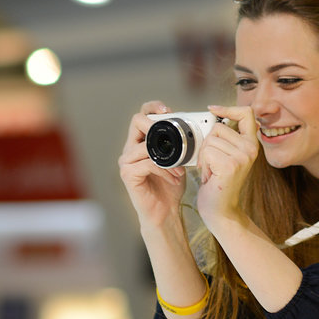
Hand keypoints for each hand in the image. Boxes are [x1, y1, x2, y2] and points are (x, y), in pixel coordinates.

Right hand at [118, 101, 189, 228]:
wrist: (166, 212)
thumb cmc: (171, 186)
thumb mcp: (178, 160)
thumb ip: (178, 144)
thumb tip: (192, 126)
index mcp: (140, 143)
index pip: (141, 116)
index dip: (152, 107)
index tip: (168, 109)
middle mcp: (129, 150)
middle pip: (136, 121)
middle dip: (156, 124)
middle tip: (174, 137)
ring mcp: (126, 162)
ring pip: (145, 145)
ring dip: (168, 157)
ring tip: (180, 170)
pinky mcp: (128, 174)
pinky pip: (147, 163)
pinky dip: (164, 170)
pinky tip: (174, 178)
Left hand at [194, 104, 259, 228]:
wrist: (220, 210)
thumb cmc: (219, 183)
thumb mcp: (226, 155)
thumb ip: (227, 137)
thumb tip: (217, 114)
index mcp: (251, 144)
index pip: (246, 113)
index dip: (228, 108)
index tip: (212, 109)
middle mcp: (251, 149)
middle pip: (218, 127)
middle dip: (208, 144)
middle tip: (212, 164)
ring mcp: (242, 157)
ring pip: (210, 140)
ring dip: (204, 157)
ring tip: (212, 172)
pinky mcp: (230, 165)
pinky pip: (207, 152)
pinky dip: (203, 165)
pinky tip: (211, 177)